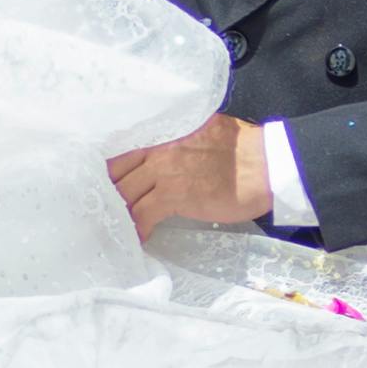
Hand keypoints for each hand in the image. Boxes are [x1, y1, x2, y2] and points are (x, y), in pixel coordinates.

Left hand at [107, 112, 272, 240]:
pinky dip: (137, 228)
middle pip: (116, 171)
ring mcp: (164, 171)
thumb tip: (168, 147)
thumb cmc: (242, 149)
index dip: (109, 168)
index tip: (100, 183)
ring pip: (124, 193)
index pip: (123, 148)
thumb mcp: (202, 130)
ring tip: (114, 226)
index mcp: (164, 132)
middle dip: (105, 191)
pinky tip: (137, 238)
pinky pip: (142, 214)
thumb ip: (179, 136)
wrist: (267, 164)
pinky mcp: (174, 194)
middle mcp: (158, 149)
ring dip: (117, 212)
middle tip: (99, 209)